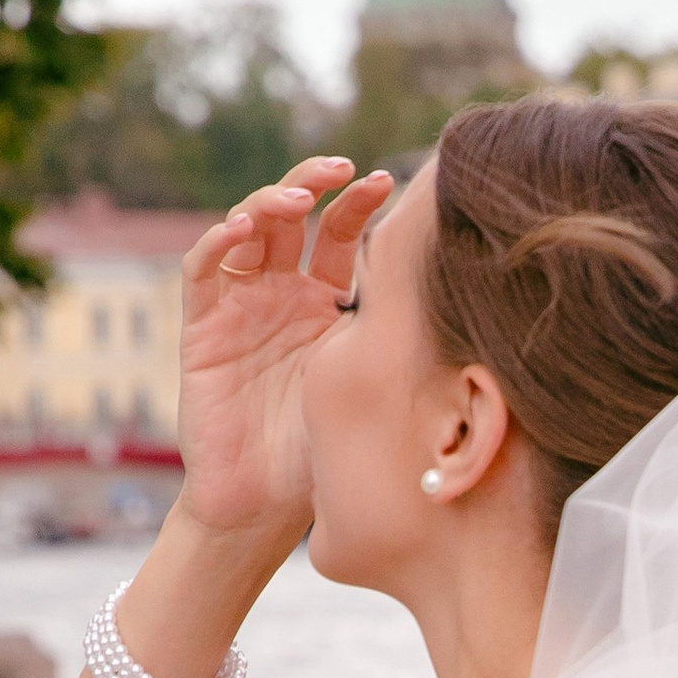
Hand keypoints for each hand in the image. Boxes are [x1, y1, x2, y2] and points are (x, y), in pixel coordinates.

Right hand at [176, 156, 392, 558]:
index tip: (391, 183)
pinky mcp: (202, 328)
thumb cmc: (324, 456)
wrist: (264, 508)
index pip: (341, 235)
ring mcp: (239, 306)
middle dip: (316, 182)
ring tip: (299, 198)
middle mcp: (281, 294)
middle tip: (345, 169)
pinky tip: (240, 228)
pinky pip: (203, 271)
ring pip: (247, 229)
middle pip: (292, 215)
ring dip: (269, 203)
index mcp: (325, 303)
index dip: (360, 204)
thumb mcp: (370, 384)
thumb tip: (475, 304)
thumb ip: (397, 340)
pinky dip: (217, 242)